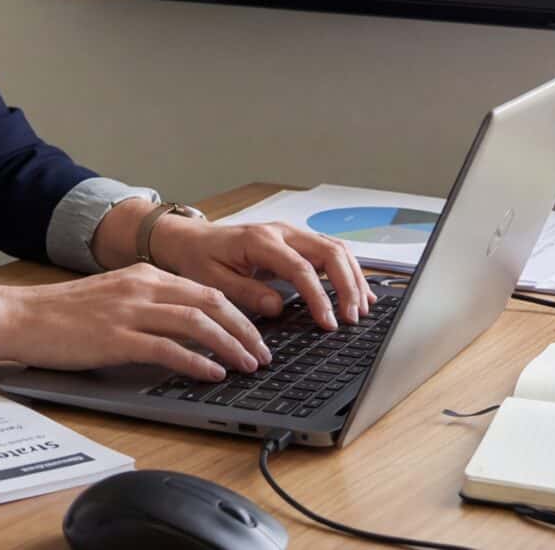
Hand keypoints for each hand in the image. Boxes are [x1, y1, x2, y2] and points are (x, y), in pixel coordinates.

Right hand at [1, 264, 271, 382]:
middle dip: (245, 329)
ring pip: (197, 323)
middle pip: (212, 302)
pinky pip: (168, 349)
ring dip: (230, 346)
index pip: (207, 290)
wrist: (20, 315)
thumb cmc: (62, 313)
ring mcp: (130, 312)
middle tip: (264, 353)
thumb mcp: (113, 296)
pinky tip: (212, 374)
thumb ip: (148, 304)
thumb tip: (185, 327)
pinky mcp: (116, 338)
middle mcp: (143, 287)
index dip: (239, 313)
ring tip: (249, 365)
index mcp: (145, 275)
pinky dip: (197, 362)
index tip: (256, 334)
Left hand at [153, 217, 374, 331]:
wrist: (193, 239)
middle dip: (347, 286)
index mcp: (260, 241)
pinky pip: (331, 252)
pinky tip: (358, 292)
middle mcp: (282, 232)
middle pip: (329, 252)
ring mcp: (292, 234)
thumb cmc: (201, 258)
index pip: (301, 268)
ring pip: (336, 249)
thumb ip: (246, 293)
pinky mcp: (297, 242)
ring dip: (353, 278)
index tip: (329, 322)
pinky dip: (348, 271)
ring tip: (361, 309)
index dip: (319, 296)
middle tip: (352, 318)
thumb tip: (277, 307)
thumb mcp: (213, 280)